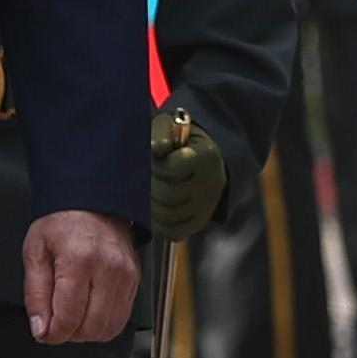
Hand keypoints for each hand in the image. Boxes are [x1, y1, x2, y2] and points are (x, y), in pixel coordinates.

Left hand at [21, 207, 139, 342]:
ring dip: (88, 332)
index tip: (43, 331)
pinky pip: (122, 317)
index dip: (51, 334)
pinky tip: (89, 309)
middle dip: (69, 334)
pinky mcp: (135, 279)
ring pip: (110, 328)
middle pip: (91, 329)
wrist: (93, 198)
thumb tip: (41, 328)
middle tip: (56, 322)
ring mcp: (126, 275)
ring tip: (73, 315)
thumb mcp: (35, 252)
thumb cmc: (62, 220)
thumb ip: (35, 294)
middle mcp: (108, 269)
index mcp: (79, 261)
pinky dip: (104, 322)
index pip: (68, 319)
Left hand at [148, 106, 226, 239]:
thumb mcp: (170, 126)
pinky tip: (153, 208)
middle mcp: (212, 183)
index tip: (151, 159)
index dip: (155, 165)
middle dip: (149, 186)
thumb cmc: (178, 138)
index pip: (172, 168)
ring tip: (146, 191)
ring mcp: (207, 204)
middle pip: (168, 194)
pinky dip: (158, 223)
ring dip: (150, 205)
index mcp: (207, 155)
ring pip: (168, 215)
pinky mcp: (200, 220)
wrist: (201, 154)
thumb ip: (160, 135)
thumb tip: (155, 149)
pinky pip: (174, 231)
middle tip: (144, 177)